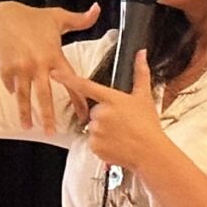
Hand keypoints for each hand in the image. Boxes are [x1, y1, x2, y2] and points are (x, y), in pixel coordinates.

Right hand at [0, 0, 99, 130]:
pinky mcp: (5, 69)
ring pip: (25, 95)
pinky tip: (16, 101)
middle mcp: (39, 64)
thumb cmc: (30, 18)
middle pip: (45, 95)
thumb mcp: (56, 16)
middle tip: (52, 132)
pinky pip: (11, 86)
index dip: (78, 99)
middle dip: (49, 115)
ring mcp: (21, 68)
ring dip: (26, 113)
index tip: (84, 115)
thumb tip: (97, 8)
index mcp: (55, 55)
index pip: (71, 81)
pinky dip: (13, 93)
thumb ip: (80, 19)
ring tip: (28, 127)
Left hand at [53, 52, 170, 169]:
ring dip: (104, 131)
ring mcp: (96, 130)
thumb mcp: (145, 97)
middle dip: (104, 117)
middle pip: (94, 111)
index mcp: (112, 99)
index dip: (67, 78)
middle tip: (122, 123)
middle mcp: (101, 113)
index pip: (85, 85)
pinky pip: (93, 142)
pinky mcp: (94, 146)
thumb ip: (140, 72)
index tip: (55, 73)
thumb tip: (141, 54)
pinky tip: (117, 144)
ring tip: (121, 135)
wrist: (151, 153)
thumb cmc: (149, 126)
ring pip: (93, 128)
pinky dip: (102, 144)